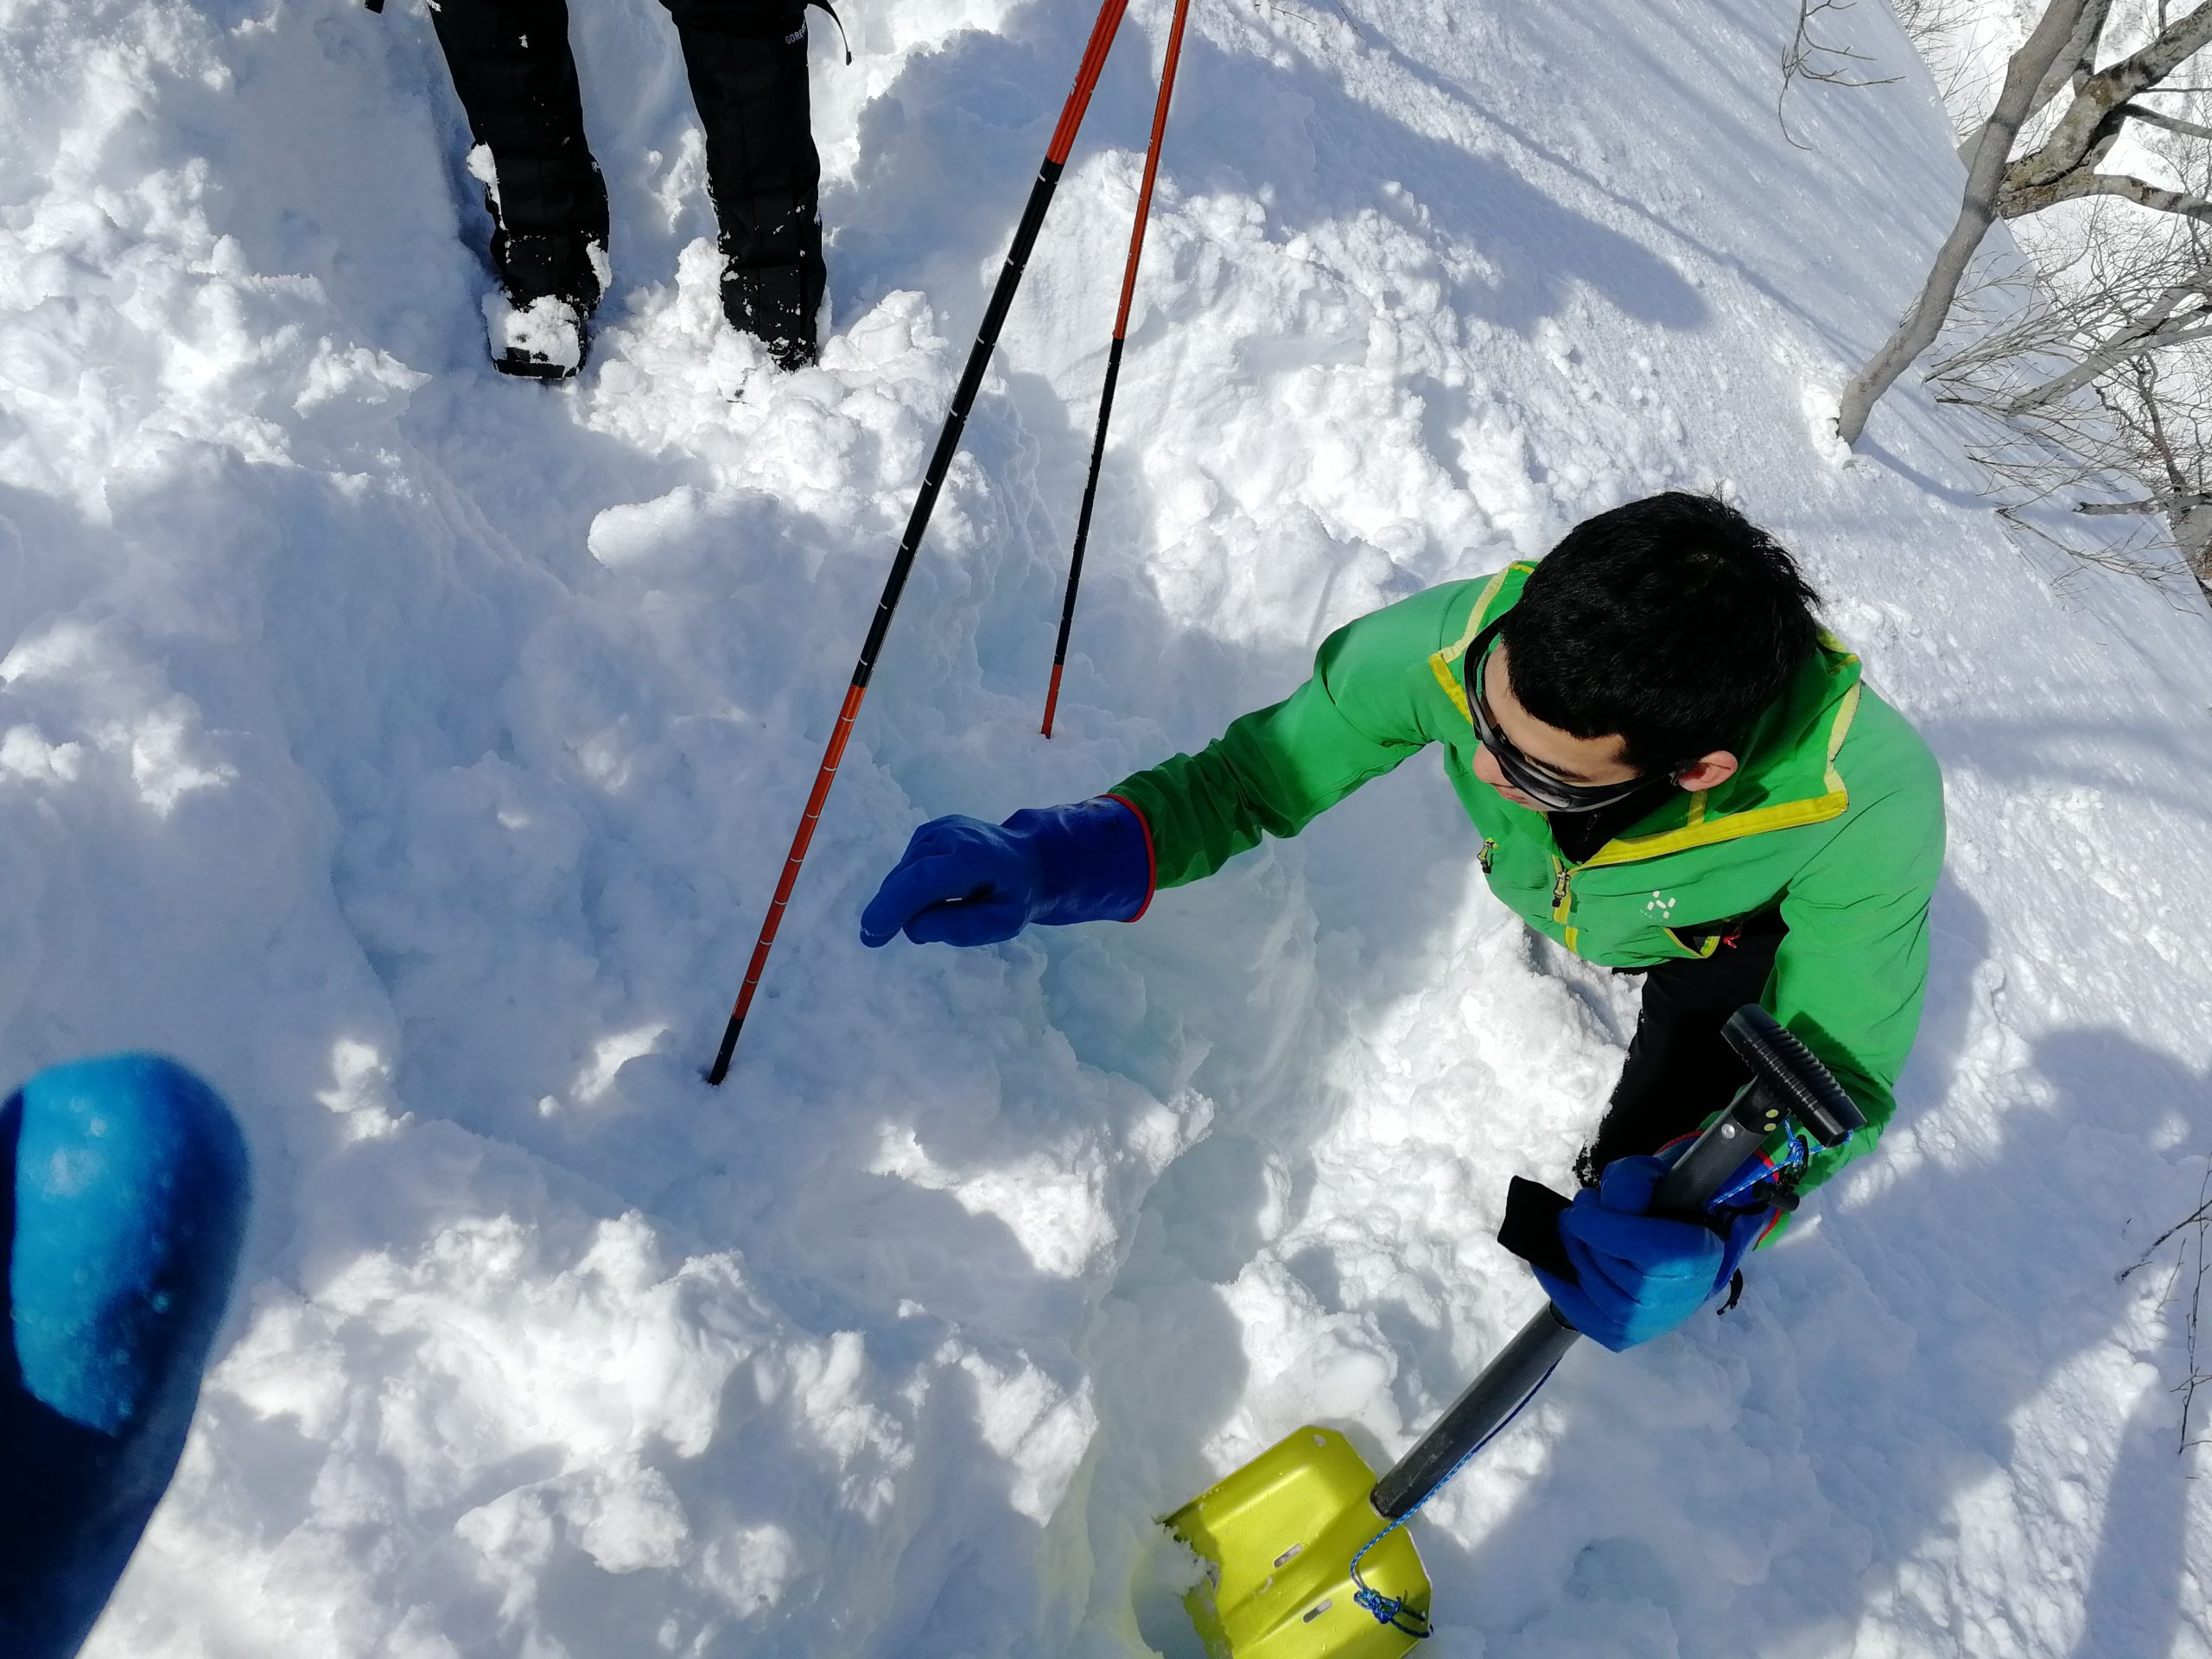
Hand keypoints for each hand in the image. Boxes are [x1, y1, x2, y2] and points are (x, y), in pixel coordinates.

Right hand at [859, 797, 1151, 947]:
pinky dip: (910, 889)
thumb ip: (960, 928)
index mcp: (973, 856)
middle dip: (887, 910)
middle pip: (905, 878)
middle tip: (874, 940)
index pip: (922, 881)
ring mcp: (934, 830)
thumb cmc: (1016, 896)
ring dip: (907, 901)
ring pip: (902, 876)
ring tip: (944, 909)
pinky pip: (906, 870)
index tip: (871, 930)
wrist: (1028, 857)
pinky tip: (936, 896)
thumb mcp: (1002, 924)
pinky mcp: (925, 833)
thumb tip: (913, 927)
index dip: (893, 906)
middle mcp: (948, 835)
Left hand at [1531, 1154, 1770, 1351]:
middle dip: (1582, 1235)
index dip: (1600, 1223)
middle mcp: (1671, 1299)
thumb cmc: (1664, 1216)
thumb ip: (1629, 1183)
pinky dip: (1559, 1285)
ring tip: (1574, 1234)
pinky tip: (1552, 1263)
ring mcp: (1645, 1324)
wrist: (1683, 1264)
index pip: (1639, 1247)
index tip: (1583, 1203)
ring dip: (1573, 1255)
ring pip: (1591, 1286)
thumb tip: (1592, 1208)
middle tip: (1577, 1215)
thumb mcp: (1652, 1181)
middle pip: (1608, 1265)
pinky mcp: (1622, 1337)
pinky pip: (1578, 1312)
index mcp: (1690, 1255)